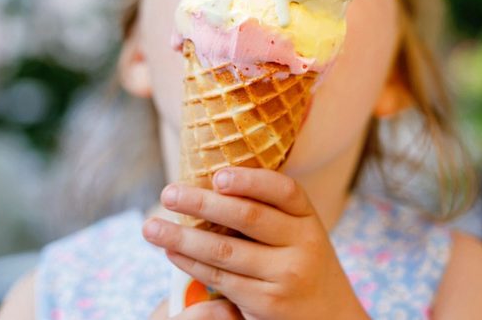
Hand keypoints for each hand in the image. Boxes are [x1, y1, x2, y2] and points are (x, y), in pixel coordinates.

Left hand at [143, 168, 367, 319]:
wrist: (331, 318)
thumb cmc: (301, 264)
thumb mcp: (298, 235)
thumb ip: (269, 214)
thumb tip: (211, 186)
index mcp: (308, 218)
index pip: (283, 190)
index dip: (249, 180)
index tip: (217, 176)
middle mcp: (303, 244)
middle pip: (248, 216)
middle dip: (202, 202)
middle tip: (168, 193)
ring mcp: (286, 275)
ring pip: (225, 250)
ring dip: (183, 236)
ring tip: (151, 227)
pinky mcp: (267, 303)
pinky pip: (220, 278)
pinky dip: (191, 262)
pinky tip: (171, 251)